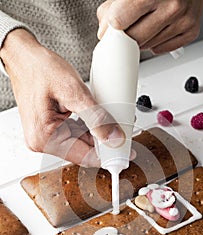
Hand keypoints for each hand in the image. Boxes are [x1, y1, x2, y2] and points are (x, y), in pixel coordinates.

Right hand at [0, 29, 124, 166]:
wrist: (24, 57)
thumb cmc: (39, 69)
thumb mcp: (73, 92)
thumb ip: (96, 118)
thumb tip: (113, 137)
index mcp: (44, 138)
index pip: (83, 156)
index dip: (107, 156)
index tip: (125, 152)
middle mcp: (42, 141)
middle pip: (82, 151)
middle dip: (104, 141)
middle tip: (121, 132)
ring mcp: (45, 137)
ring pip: (81, 142)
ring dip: (97, 133)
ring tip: (109, 120)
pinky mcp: (50, 129)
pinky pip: (74, 134)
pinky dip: (88, 127)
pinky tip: (96, 117)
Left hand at [97, 0, 202, 53]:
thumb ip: (114, 6)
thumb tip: (105, 31)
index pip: (119, 21)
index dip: (110, 26)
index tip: (109, 26)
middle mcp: (172, 5)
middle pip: (133, 38)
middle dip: (126, 34)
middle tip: (128, 24)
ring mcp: (183, 19)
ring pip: (147, 47)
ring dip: (140, 39)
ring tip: (147, 19)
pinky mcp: (191, 31)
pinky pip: (160, 49)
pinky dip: (155, 42)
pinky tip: (158, 26)